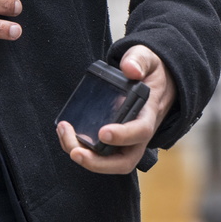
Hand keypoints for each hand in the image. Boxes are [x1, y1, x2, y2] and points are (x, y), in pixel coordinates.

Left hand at [56, 44, 176, 173]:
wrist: (156, 84)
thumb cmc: (148, 73)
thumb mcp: (147, 59)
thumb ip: (138, 60)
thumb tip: (129, 69)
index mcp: (149, 114)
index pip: (140, 131)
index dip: (123, 136)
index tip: (104, 132)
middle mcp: (139, 135)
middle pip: (123, 162)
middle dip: (98, 162)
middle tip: (75, 152)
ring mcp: (127, 142)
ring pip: (109, 162)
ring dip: (85, 157)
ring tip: (64, 134)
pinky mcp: (114, 142)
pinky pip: (99, 154)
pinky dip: (81, 149)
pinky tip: (65, 133)